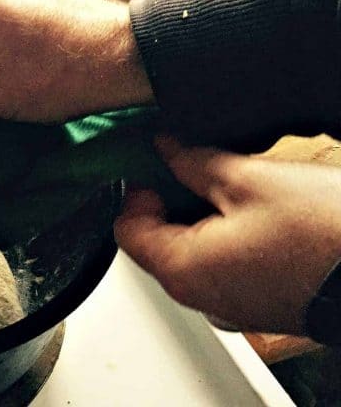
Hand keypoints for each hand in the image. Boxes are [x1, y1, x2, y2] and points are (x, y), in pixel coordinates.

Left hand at [115, 137, 340, 334]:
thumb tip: (165, 148)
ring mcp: (230, 302)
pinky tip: (253, 205)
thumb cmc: (326, 236)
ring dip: (200, 212)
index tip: (157, 161)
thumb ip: (194, 163)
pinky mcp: (259, 300)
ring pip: (192, 250)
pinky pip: (224, 262)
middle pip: (157, 240)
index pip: (128, 228)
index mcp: (183, 268)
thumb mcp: (248, 180)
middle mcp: (200, 295)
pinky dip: (225, 232)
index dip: (138, 188)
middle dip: (170, 197)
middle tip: (194, 161)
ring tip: (229, 178)